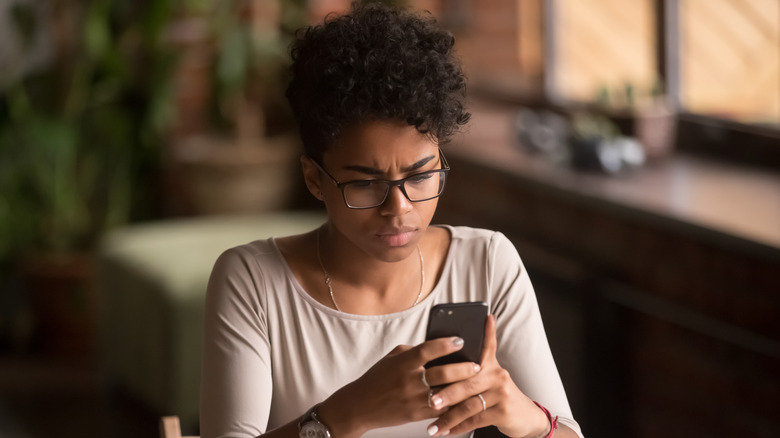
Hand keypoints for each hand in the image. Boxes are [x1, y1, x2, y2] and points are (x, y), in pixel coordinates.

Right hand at [319, 336, 481, 437]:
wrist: (360, 406)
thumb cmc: (377, 379)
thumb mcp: (392, 358)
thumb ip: (413, 351)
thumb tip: (436, 347)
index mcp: (403, 362)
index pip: (428, 349)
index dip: (446, 344)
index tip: (460, 340)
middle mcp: (409, 380)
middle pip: (442, 373)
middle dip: (463, 369)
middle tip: (477, 365)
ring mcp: (413, 399)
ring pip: (445, 394)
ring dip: (462, 388)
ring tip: (476, 383)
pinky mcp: (415, 415)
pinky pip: (440, 410)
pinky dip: (453, 405)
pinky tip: (464, 400)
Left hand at [424, 315, 550, 437]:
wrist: (525, 417)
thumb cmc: (498, 396)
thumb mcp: (490, 378)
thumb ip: (470, 369)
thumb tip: (443, 360)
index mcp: (491, 364)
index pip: (487, 344)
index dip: (486, 331)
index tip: (483, 318)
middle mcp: (498, 375)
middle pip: (467, 382)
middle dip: (446, 393)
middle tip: (428, 400)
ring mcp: (502, 393)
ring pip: (469, 405)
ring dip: (448, 417)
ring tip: (433, 426)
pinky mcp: (503, 411)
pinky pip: (475, 420)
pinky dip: (458, 427)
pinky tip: (446, 431)